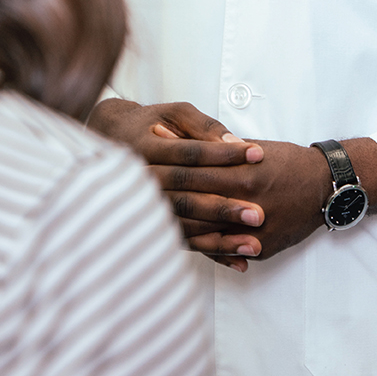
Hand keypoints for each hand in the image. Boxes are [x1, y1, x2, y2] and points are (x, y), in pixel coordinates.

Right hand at [88, 99, 265, 269]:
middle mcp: (144, 181)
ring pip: (185, 224)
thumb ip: (204, 126)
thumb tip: (233, 141)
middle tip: (259, 214)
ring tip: (254, 244)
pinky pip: (185, 242)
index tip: (258, 154)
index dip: (225, 155)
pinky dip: (212, 253)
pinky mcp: (157, 224)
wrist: (117, 140)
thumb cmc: (153, 122)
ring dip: (220, 238)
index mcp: (148, 149)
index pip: (192, 154)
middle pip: (187, 196)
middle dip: (223, 207)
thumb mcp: (176, 114)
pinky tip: (239, 261)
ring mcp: (148, 207)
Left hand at [149, 138, 332, 262]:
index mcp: (243, 173)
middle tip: (135, 185)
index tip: (145, 154)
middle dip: (163, 193)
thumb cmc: (288, 162)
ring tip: (149, 220)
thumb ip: (221, 150)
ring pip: (204, 231)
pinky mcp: (260, 248)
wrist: (324, 186)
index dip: (169, 161)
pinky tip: (180, 243)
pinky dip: (203, 248)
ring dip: (177, 224)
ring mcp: (252, 229)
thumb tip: (182, 141)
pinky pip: (223, 251)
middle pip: (194, 201)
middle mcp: (246, 202)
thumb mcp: (255, 148)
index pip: (196, 169)